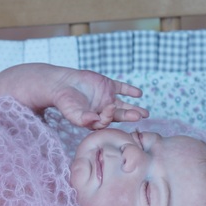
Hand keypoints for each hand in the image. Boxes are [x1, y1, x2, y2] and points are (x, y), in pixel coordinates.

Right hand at [0, 63, 147, 129]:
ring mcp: (106, 98)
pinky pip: (121, 88)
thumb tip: (95, 122)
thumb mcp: (72, 112)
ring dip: (133, 108)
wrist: (60, 84)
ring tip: (144, 113)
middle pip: (119, 115)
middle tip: (140, 116)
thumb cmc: (64, 101)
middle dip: (129, 116)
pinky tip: (138, 94)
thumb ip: (84, 119)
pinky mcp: (107, 85)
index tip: (109, 109)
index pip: (107, 121)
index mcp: (95, 119)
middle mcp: (103, 110)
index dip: (110, 117)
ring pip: (123, 104)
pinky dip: (130, 91)